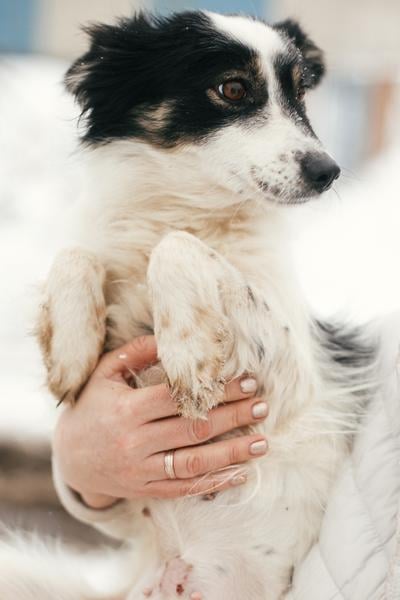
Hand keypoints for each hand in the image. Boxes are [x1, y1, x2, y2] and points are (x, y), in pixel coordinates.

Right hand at [53, 336, 267, 508]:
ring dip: (232, 453)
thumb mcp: (104, 374)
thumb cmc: (91, 407)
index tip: (247, 381)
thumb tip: (168, 338)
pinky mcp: (146, 490)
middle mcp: (135, 442)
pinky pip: (184, 489)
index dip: (216, 390)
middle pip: (193, 429)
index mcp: (127, 410)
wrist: (70, 458)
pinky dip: (214, 483)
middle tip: (263, 406)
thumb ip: (135, 353)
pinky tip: (240, 474)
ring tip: (263, 443)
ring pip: (193, 463)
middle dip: (233, 417)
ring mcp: (141, 470)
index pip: (179, 398)